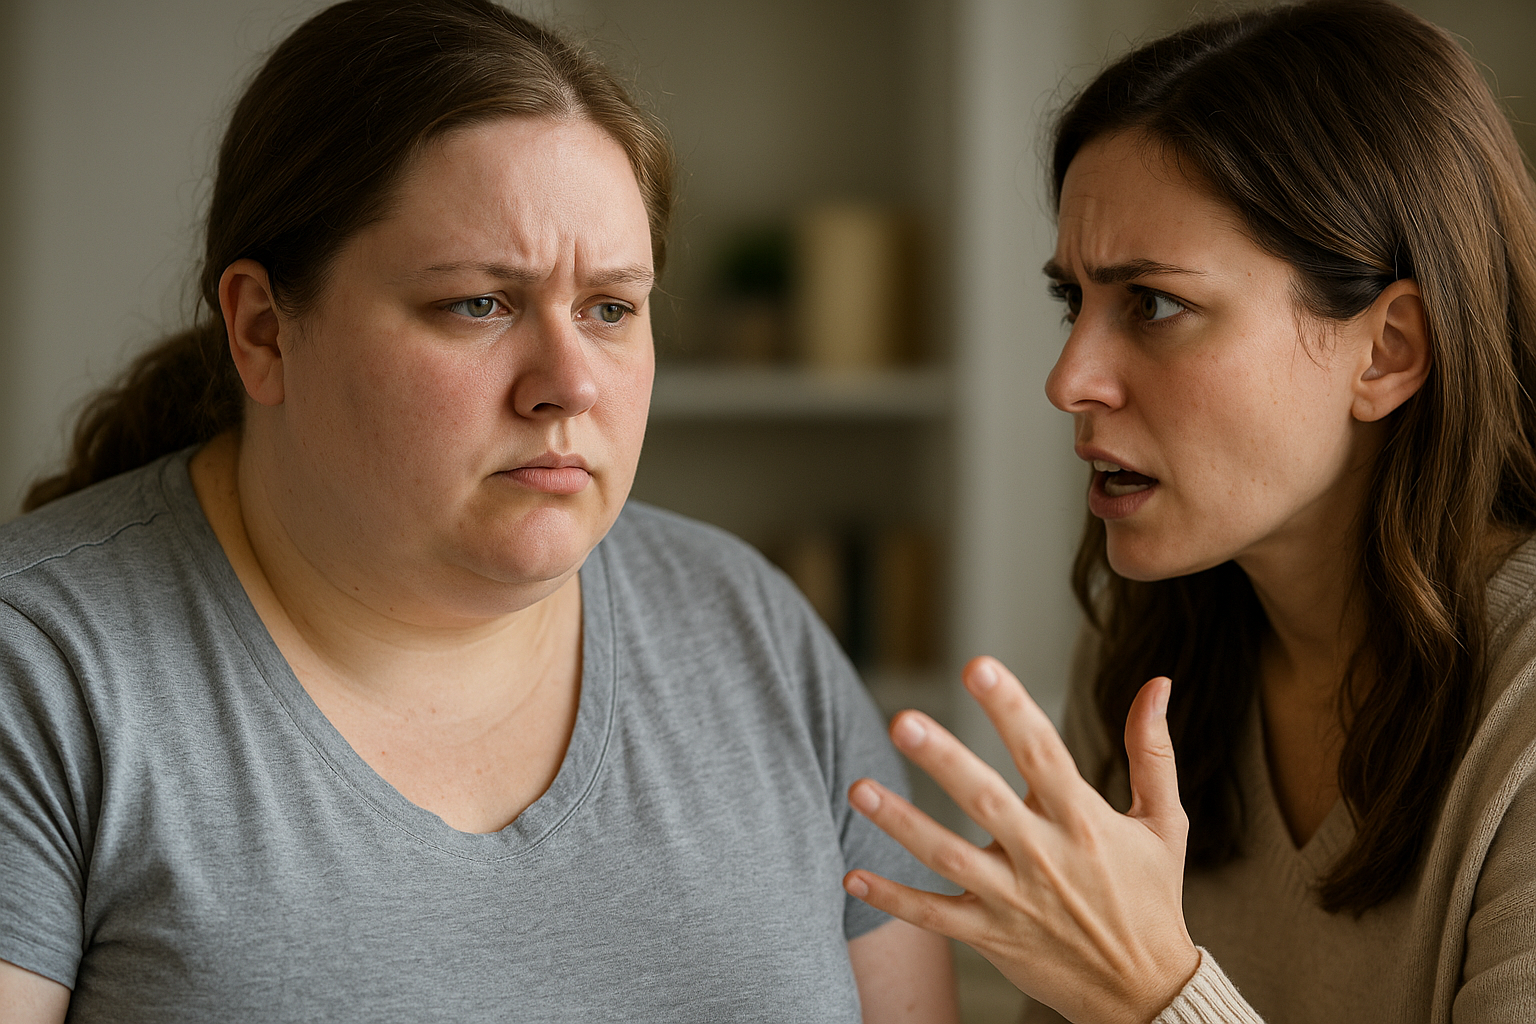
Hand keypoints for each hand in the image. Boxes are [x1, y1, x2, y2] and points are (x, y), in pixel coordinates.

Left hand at [844, 657, 1198, 1023]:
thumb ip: (1152, 752)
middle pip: (985, 800)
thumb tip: (1158, 683)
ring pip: (948, 857)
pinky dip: (893, 899)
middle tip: (903, 721)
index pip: (1043, 754)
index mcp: (1084, 821)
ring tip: (858, 788)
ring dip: (901, 823)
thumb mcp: (1164, 823)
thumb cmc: (1151, 897)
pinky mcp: (992, 936)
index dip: (1012, 709)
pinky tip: (852, 876)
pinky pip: (935, 916)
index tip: (979, 666)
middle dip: (944, 761)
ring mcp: (1014, 899)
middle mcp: (1045, 856)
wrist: (1145, 994)